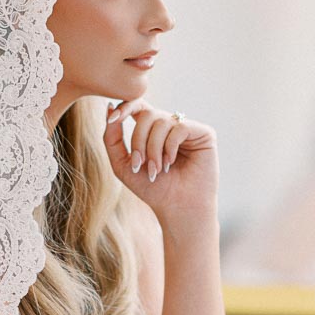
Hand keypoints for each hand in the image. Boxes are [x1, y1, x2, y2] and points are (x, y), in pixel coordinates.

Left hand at [103, 99, 218, 224]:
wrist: (177, 208)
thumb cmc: (153, 189)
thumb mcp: (122, 164)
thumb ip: (112, 138)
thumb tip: (109, 108)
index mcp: (152, 130)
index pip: (138, 106)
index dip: (125, 107)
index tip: (113, 118)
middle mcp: (171, 125)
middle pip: (147, 114)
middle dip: (138, 140)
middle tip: (139, 164)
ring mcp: (188, 128)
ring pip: (161, 121)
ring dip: (153, 148)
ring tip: (157, 169)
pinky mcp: (204, 134)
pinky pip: (180, 127)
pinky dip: (170, 147)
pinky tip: (172, 163)